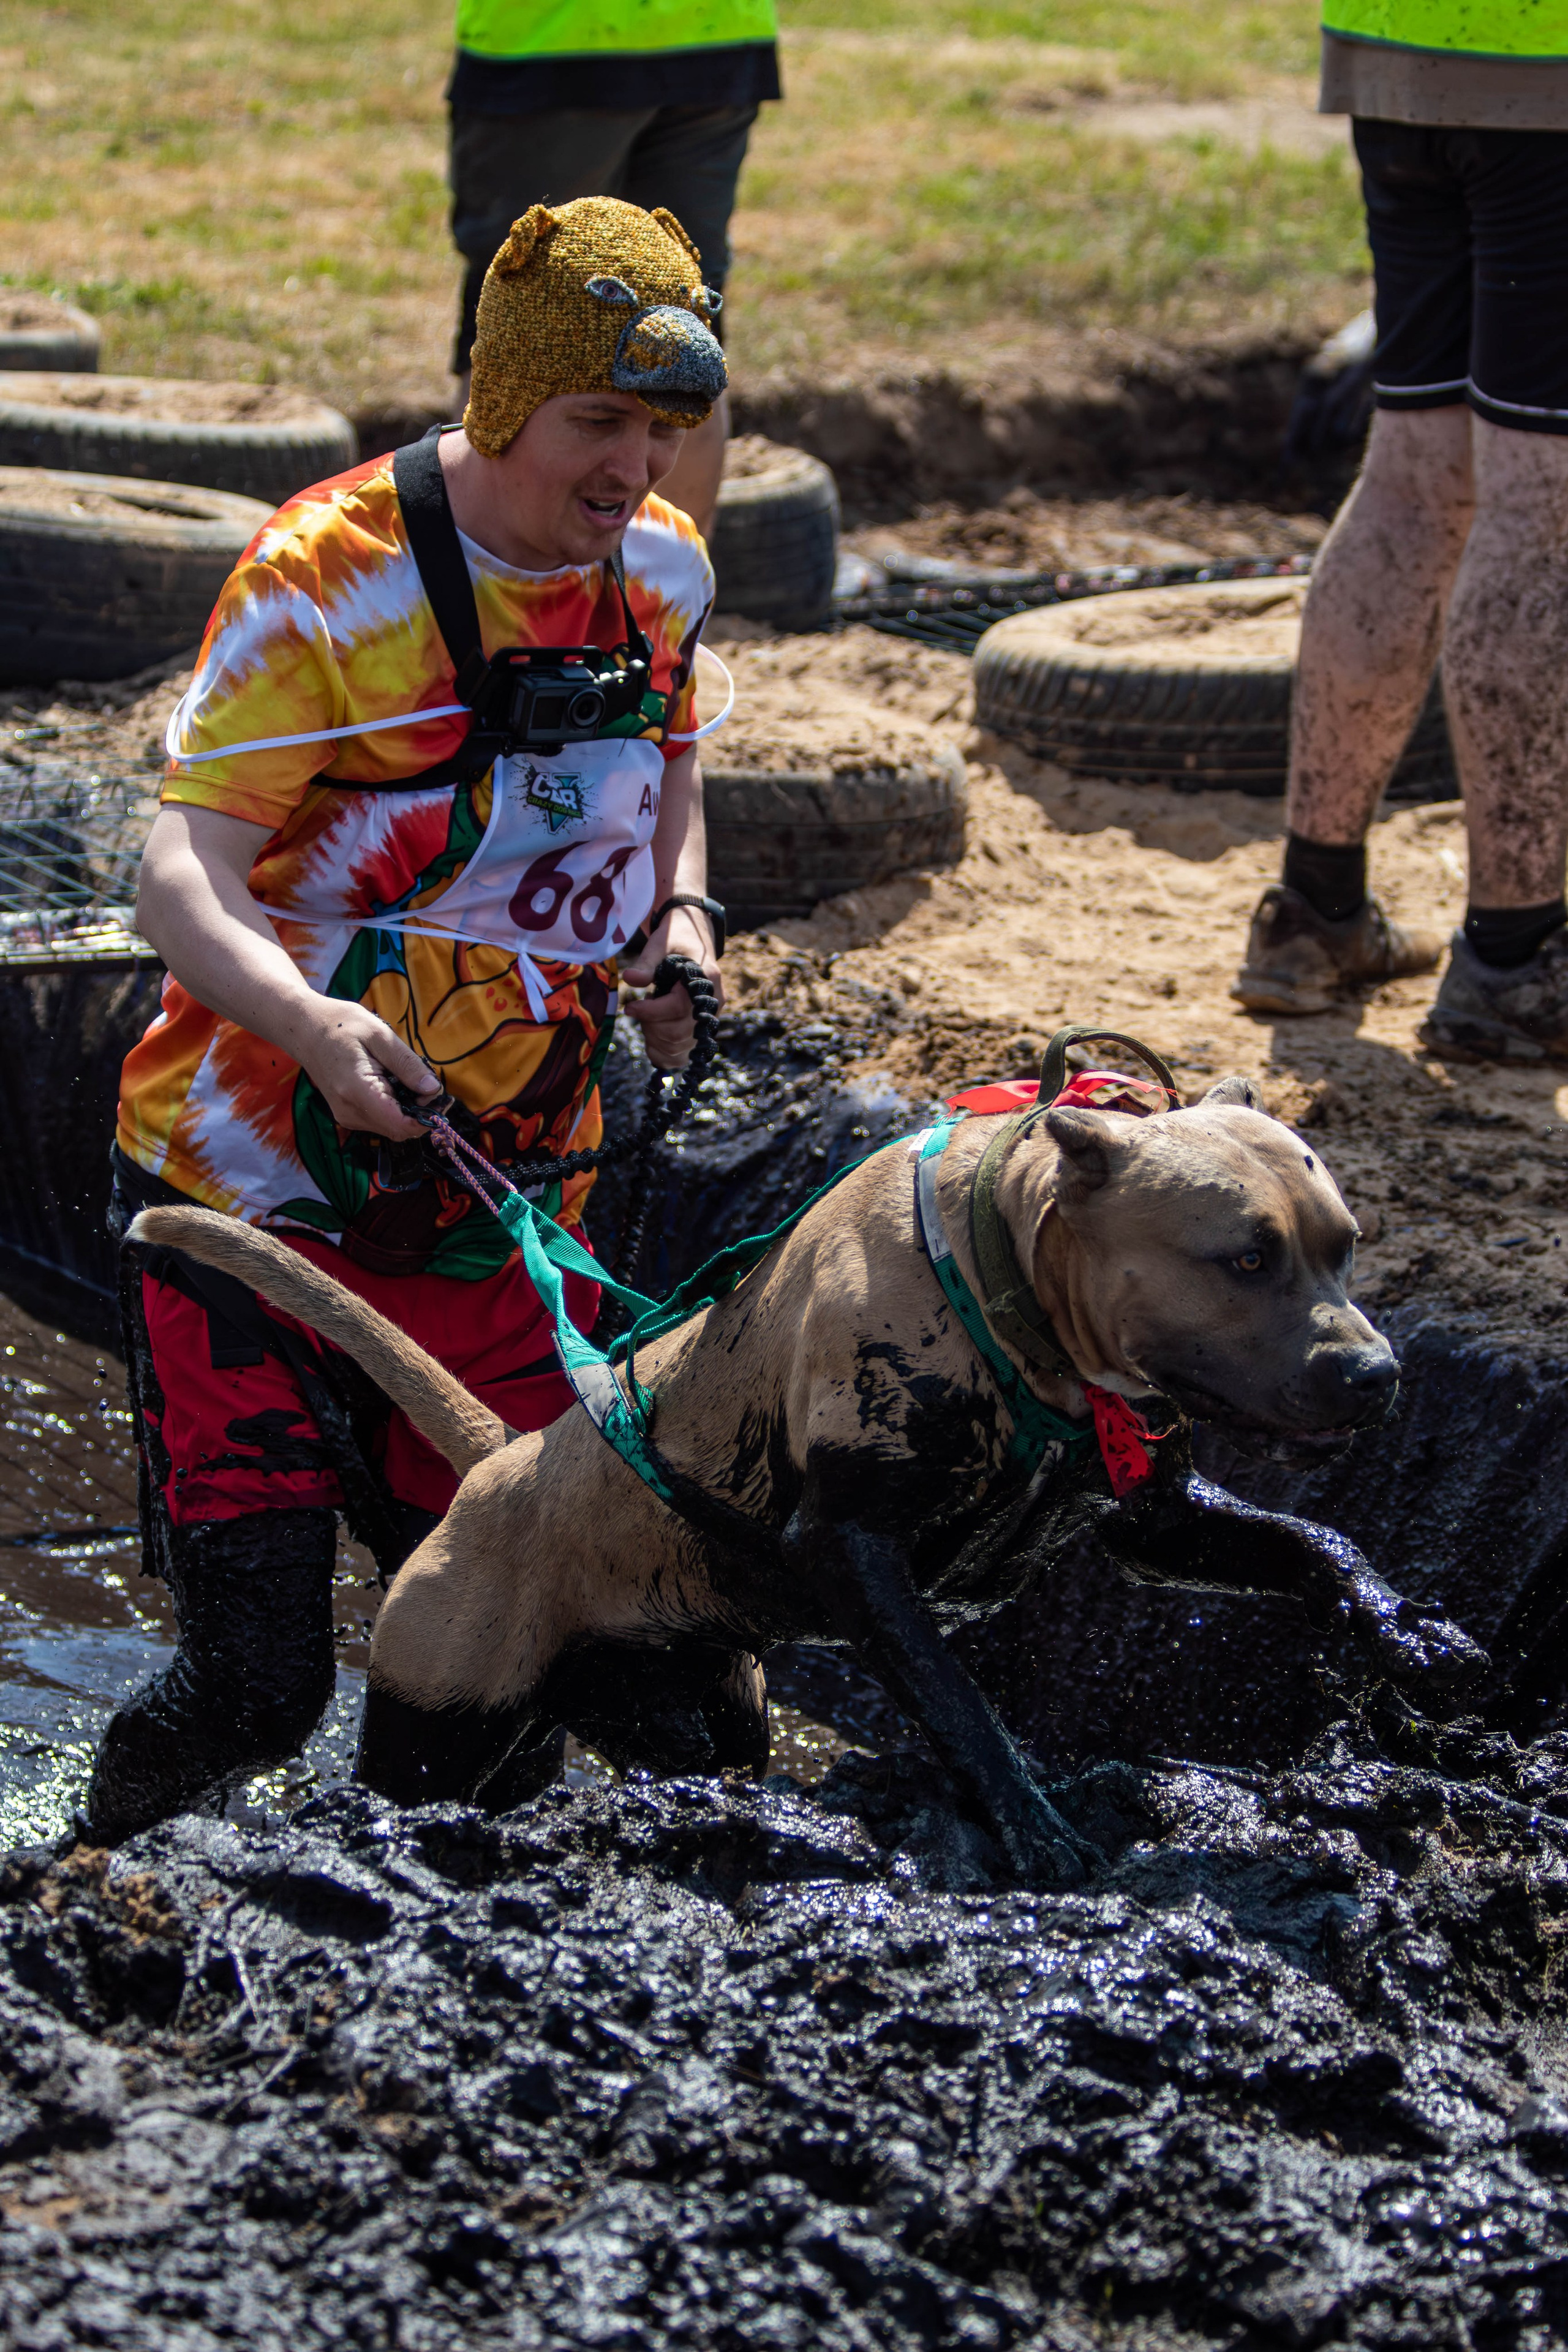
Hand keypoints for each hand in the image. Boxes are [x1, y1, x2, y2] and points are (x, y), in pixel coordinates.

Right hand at [286, 997, 441, 1138]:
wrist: (305, 1028)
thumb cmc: (340, 1024)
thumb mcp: (379, 1034)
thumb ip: (407, 1064)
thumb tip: (433, 1089)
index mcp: (357, 1090)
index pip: (400, 1125)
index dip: (426, 1117)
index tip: (440, 1097)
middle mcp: (350, 1111)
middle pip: (399, 1130)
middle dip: (420, 1113)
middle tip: (427, 1083)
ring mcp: (346, 1116)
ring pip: (391, 1127)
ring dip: (408, 1110)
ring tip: (407, 1078)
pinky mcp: (347, 1114)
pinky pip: (380, 1120)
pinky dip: (395, 1108)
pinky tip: (393, 1083)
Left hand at [622, 905, 723, 1071]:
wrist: (693, 937)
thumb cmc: (675, 937)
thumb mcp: (660, 943)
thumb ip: (646, 962)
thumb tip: (630, 979)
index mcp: (706, 979)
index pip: (678, 1008)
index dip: (650, 1012)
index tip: (629, 1007)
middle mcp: (712, 1003)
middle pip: (679, 1033)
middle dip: (650, 1027)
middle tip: (637, 1010)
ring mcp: (709, 1018)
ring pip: (680, 1047)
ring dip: (655, 1039)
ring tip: (646, 1019)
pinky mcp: (702, 1029)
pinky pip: (684, 1054)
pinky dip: (665, 1054)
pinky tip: (651, 1041)